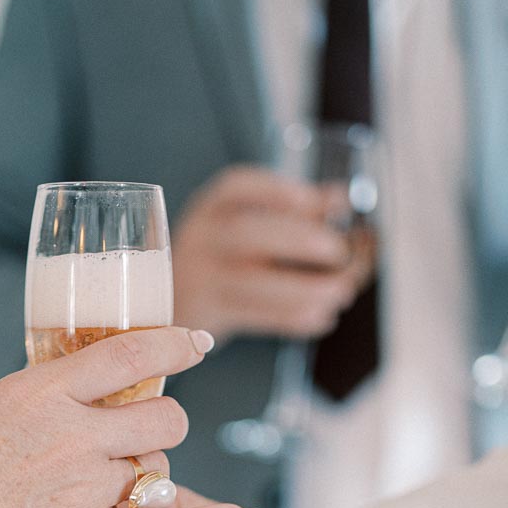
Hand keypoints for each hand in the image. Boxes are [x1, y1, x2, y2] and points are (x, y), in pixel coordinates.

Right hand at [0, 329, 255, 507]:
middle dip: (165, 421)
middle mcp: (70, 436)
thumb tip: (85, 388)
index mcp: (42, 391)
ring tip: (121, 482)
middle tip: (147, 433)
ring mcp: (80, 491)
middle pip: (162, 416)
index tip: (196, 342)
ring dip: (152, 472)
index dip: (174, 343)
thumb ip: (45, 399)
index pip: (131, 352)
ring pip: (158, 470)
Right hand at [171, 166, 369, 343]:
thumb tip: (340, 198)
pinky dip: (294, 319)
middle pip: (246, 234)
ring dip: (305, 290)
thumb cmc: (220, 258)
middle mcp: (202, 239)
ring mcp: (202, 280)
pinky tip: (321, 316)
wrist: (167, 304)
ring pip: (252, 284)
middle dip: (300, 241)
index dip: (279, 192)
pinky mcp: (210, 316)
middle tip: (339, 252)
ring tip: (340, 292)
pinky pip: (255, 318)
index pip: (236, 187)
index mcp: (211, 208)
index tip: (317, 201)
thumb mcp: (245, 224)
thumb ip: (293, 210)